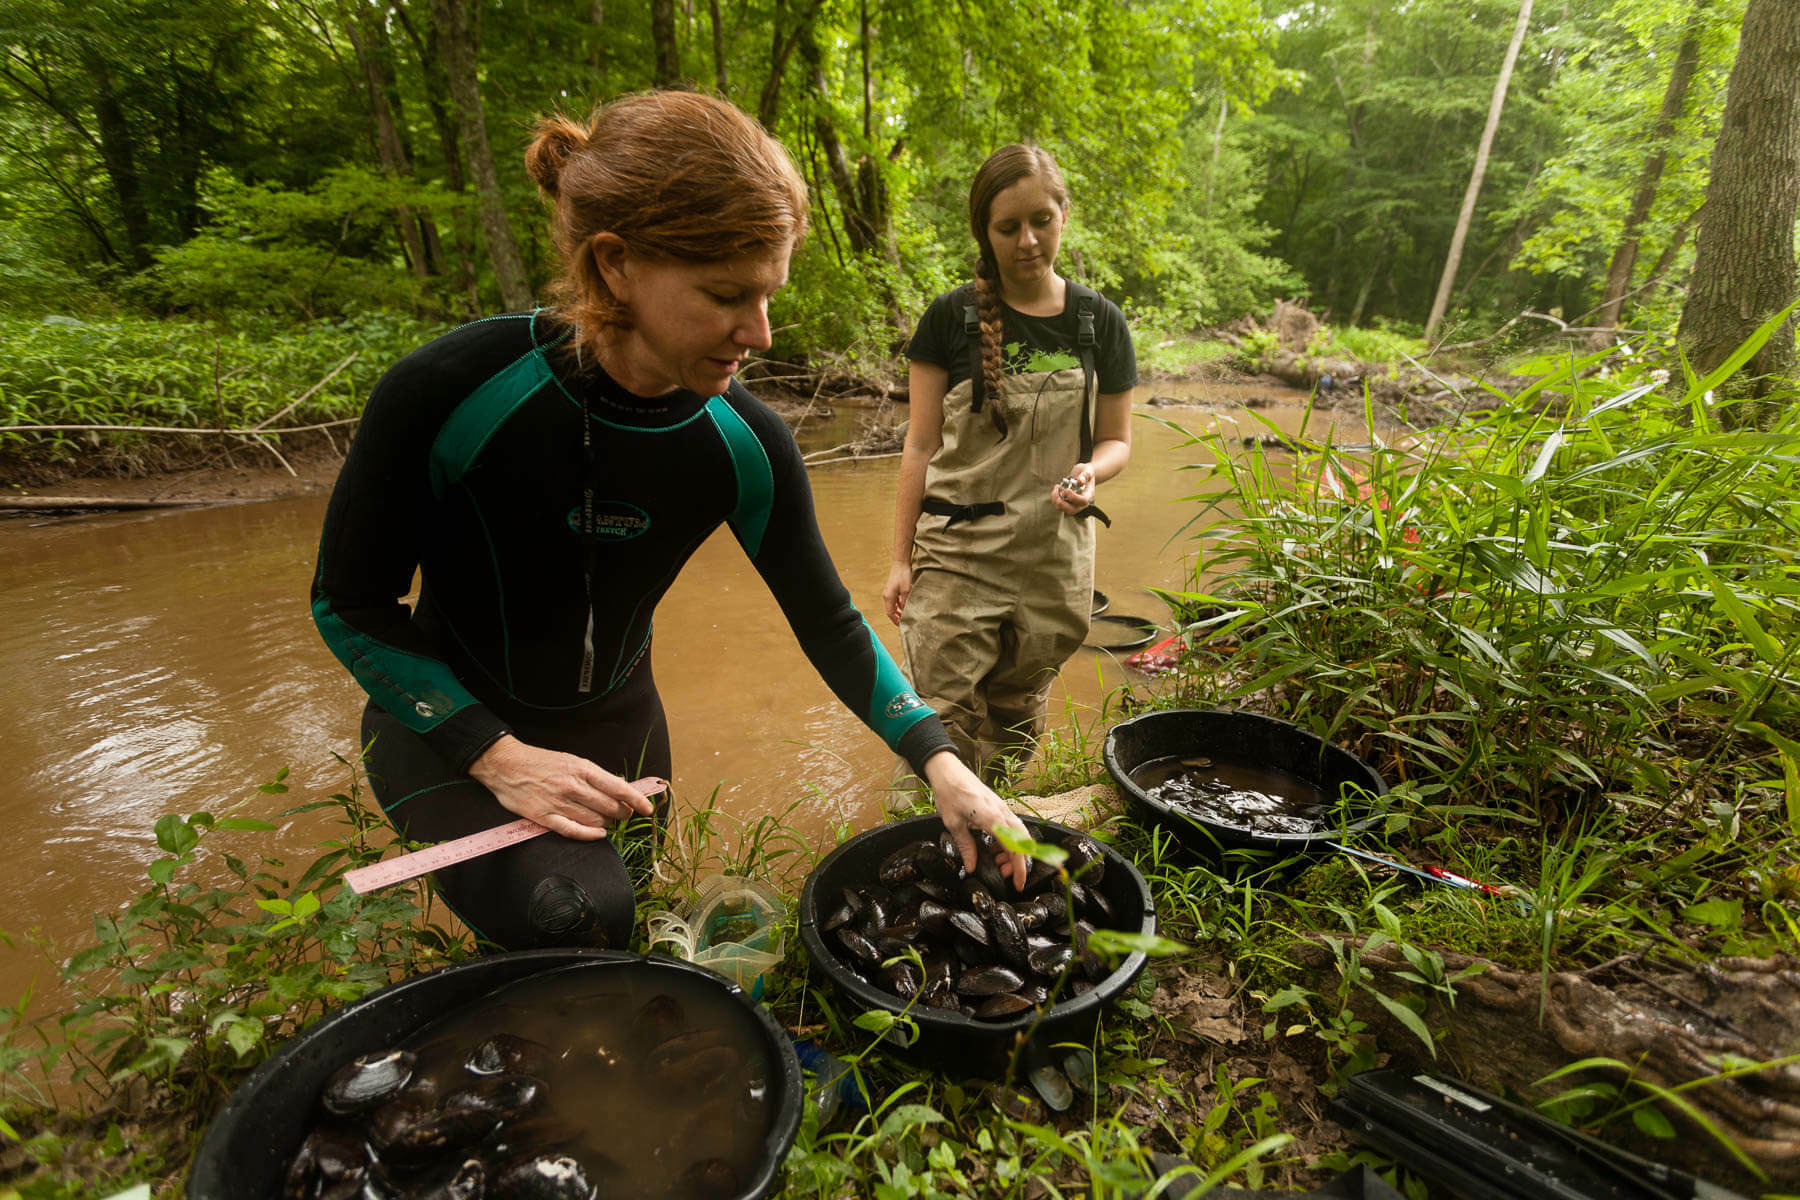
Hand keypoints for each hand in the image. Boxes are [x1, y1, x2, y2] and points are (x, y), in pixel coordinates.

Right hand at [468, 735, 659, 839]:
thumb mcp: (572, 761)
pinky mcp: (545, 817)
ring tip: (607, 821)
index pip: (618, 788)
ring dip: (606, 823)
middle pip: (609, 807)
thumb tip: (621, 786)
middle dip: (622, 814)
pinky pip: (573, 831)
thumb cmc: (542, 762)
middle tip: (623, 815)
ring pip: (595, 820)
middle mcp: (573, 786)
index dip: (636, 800)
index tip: (647, 809)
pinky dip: (590, 834)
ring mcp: (558, 802)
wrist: (506, 765)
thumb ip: (596, 776)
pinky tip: (599, 834)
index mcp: (582, 768)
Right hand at [883, 561, 912, 624]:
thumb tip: (905, 611)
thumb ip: (905, 602)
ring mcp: (888, 592)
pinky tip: (904, 606)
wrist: (900, 564)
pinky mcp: (891, 589)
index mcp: (888, 597)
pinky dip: (898, 605)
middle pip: (890, 610)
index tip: (901, 625)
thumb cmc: (903, 575)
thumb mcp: (906, 590)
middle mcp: (886, 595)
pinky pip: (893, 600)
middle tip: (904, 622)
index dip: (895, 620)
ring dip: (897, 611)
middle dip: (896, 617)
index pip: (890, 613)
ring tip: (905, 615)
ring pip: (892, 606)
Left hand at [921, 750, 1029, 890]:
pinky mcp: (998, 806)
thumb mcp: (954, 823)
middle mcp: (1002, 812)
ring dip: (1013, 851)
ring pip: (1019, 834)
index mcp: (993, 818)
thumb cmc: (949, 793)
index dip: (1019, 869)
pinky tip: (993, 848)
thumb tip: (972, 867)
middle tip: (1004, 875)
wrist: (948, 770)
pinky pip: (1010, 827)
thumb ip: (966, 846)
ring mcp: (1002, 808)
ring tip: (997, 863)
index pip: (1014, 848)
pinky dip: (1007, 841)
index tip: (1019, 884)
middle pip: (1023, 842)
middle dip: (1018, 862)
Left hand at [1051, 463, 1095, 513]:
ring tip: (1057, 486)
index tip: (1067, 489)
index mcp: (1089, 495)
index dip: (1074, 497)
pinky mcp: (1067, 503)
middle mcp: (1081, 503)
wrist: (1083, 475)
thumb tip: (1080, 481)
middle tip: (1057, 490)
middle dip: (1061, 503)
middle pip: (1072, 510)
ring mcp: (1073, 504)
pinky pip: (1058, 505)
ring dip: (1056, 499)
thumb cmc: (1086, 472)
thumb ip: (1085, 475)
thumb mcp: (1087, 470)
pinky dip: (1054, 497)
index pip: (1083, 501)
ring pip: (1062, 509)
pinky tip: (1057, 488)